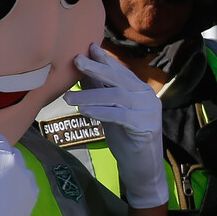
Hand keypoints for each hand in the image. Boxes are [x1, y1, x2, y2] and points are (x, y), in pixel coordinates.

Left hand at [68, 43, 168, 208]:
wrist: (142, 168)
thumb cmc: (126, 139)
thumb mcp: (111, 112)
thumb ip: (101, 93)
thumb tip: (83, 73)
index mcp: (140, 90)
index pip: (120, 70)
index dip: (105, 58)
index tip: (89, 47)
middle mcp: (147, 96)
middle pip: (118, 78)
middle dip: (96, 67)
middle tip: (77, 60)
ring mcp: (149, 111)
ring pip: (116, 96)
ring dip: (90, 95)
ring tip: (68, 98)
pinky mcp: (146, 126)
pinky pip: (119, 115)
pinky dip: (100, 111)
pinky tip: (84, 109)